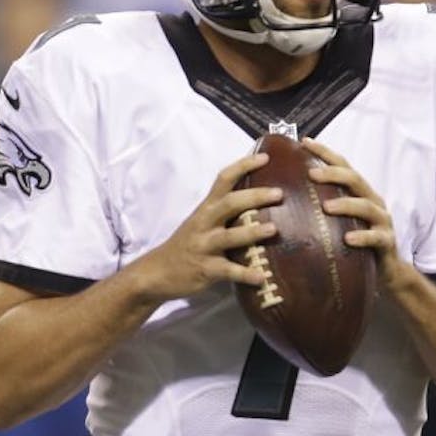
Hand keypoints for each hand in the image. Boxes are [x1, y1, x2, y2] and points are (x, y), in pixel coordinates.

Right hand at [133, 151, 281, 301]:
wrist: (157, 273)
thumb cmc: (187, 244)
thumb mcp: (202, 221)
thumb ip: (225, 211)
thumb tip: (260, 198)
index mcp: (206, 208)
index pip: (223, 179)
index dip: (243, 166)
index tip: (265, 157)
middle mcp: (205, 223)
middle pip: (229, 203)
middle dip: (254, 197)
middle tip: (279, 193)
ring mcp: (204, 246)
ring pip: (229, 236)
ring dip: (252, 232)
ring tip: (274, 229)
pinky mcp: (205, 269)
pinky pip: (227, 271)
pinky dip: (245, 274)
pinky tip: (262, 277)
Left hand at [302, 137, 405, 290]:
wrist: (386, 271)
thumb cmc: (355, 242)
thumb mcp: (339, 221)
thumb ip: (321, 205)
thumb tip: (283, 195)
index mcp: (359, 192)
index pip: (343, 166)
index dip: (325, 152)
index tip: (304, 142)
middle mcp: (372, 201)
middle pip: (354, 180)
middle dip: (333, 174)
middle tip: (311, 173)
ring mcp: (382, 221)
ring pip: (366, 206)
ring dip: (346, 204)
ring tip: (326, 207)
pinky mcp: (387, 242)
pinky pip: (376, 237)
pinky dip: (362, 236)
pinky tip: (348, 239)